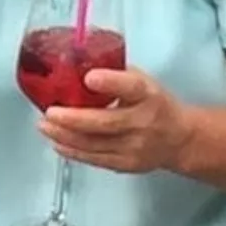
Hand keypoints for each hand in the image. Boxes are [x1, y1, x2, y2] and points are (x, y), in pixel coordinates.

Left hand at [42, 65, 194, 175]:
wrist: (180, 139)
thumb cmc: (156, 104)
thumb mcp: (143, 80)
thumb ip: (115, 73)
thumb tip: (76, 61)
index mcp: (148, 95)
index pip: (131, 87)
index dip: (110, 82)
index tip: (89, 77)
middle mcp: (143, 122)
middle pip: (105, 122)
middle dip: (72, 119)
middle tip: (50, 111)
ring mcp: (136, 147)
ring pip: (95, 144)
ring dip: (65, 136)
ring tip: (45, 126)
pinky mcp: (127, 164)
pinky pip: (96, 159)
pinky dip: (73, 151)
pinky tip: (57, 143)